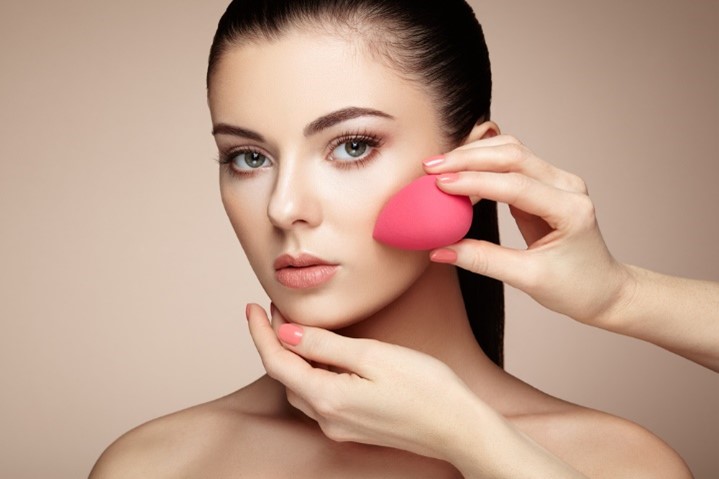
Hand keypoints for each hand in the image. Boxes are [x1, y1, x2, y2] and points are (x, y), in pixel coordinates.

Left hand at [245, 303, 587, 476]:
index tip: (253, 306)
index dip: (260, 332)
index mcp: (327, 397)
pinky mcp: (355, 429)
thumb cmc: (426, 389)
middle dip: (275, 343)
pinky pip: (320, 398)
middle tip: (278, 310)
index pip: (276, 361)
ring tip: (298, 328)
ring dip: (293, 359)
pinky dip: (313, 373)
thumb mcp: (373, 355)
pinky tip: (327, 357)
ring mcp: (341, 427)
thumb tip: (287, 333)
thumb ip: (325, 345)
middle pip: (285, 376)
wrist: (460, 429)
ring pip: (301, 388)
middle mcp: (327, 418)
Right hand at [425, 135, 632, 325]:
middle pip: (513, 155)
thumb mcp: (527, 279)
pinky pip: (511, 163)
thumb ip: (483, 261)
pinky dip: (483, 163)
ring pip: (512, 151)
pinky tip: (459, 171)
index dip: (475, 181)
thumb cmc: (575, 287)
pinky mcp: (545, 184)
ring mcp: (558, 181)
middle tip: (431, 168)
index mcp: (570, 210)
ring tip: (440, 167)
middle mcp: (567, 186)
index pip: (516, 185)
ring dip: (474, 154)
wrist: (603, 290)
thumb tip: (439, 251)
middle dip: (468, 158)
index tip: (440, 183)